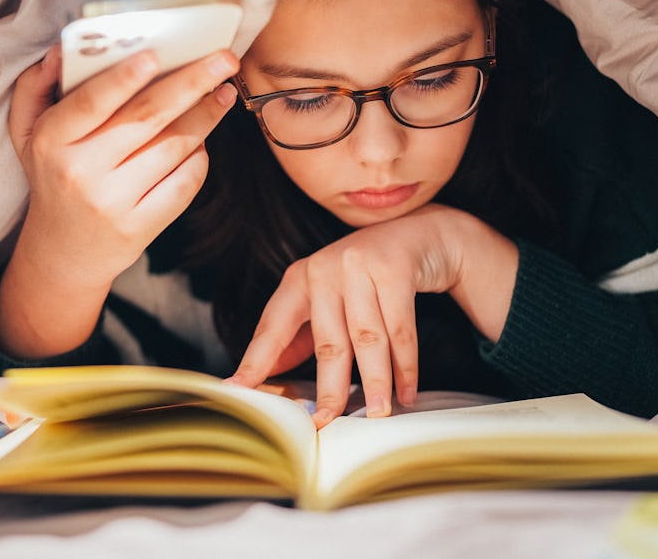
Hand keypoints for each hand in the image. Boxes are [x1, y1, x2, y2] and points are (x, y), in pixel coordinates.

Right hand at [0, 45, 238, 357]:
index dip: (123, 78)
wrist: (62, 252)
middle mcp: (81, 171)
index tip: (157, 55)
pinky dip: (199, 157)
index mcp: (52, 140)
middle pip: (147, 117)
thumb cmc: (52, 176)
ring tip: (223, 93)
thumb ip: (35, 87)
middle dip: (192, 82)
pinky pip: (184, 183)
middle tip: (224, 59)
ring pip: (173, 146)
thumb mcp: (26, 133)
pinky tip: (201, 141)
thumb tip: (60, 52)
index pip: (90, 102)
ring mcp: (113, 201)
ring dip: (206, 115)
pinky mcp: (140, 226)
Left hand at [227, 205, 516, 426]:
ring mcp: (359, 265)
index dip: (256, 361)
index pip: (273, 326)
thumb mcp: (329, 298)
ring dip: (375, 382)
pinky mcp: (394, 268)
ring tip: (377, 413)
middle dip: (329, 389)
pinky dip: (406, 365)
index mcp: (300, 278)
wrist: (419, 235)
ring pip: (367, 339)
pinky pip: (401, 328)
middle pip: (327, 342)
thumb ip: (302, 335)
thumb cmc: (367, 275)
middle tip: (327, 423)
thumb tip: (272, 376)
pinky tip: (406, 392)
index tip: (238, 390)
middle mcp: (324, 269)